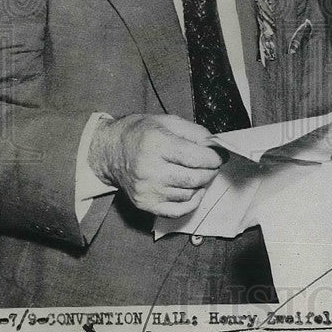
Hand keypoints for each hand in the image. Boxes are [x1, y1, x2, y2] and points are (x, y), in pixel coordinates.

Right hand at [88, 114, 222, 217]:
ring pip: (189, 194)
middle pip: (195, 178)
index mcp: (156, 144)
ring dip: (201, 184)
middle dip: (211, 171)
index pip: (196, 157)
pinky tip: (193, 190)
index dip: (215, 158)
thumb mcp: (167, 121)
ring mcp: (147, 190)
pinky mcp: (145, 204)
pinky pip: (178, 210)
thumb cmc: (139, 133)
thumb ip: (194, 132)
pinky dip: (192, 201)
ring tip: (199, 173)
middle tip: (213, 164)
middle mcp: (149, 170)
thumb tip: (216, 145)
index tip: (221, 155)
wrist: (109, 151)